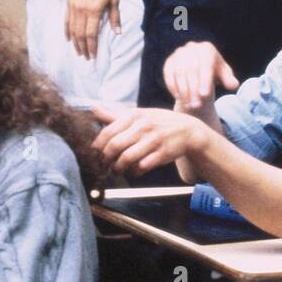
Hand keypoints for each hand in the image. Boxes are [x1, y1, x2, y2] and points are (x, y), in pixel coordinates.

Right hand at [65, 0, 117, 60]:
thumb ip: (115, 16)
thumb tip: (117, 32)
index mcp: (93, 10)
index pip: (91, 34)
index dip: (92, 47)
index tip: (93, 56)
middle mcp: (81, 11)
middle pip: (80, 34)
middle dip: (83, 48)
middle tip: (86, 58)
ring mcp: (73, 7)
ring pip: (72, 29)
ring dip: (75, 42)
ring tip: (78, 52)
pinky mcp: (68, 3)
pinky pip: (66, 20)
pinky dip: (67, 31)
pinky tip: (68, 39)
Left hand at [91, 106, 207, 175]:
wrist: (188, 130)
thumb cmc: (159, 122)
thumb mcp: (139, 114)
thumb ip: (115, 115)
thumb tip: (93, 109)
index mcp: (134, 115)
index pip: (107, 132)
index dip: (97, 147)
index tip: (95, 155)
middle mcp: (143, 126)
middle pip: (114, 146)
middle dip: (105, 160)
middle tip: (103, 166)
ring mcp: (154, 140)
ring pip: (126, 158)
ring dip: (118, 168)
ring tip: (116, 170)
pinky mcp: (162, 153)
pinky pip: (141, 167)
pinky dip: (134, 172)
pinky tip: (133, 170)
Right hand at [163, 41, 238, 110]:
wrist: (199, 69)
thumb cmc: (215, 73)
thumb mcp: (224, 76)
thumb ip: (229, 80)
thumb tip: (233, 85)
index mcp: (207, 49)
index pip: (205, 65)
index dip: (204, 80)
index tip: (204, 96)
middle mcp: (192, 47)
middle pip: (191, 69)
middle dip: (193, 89)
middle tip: (196, 105)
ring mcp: (178, 53)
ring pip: (179, 73)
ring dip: (183, 90)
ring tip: (188, 105)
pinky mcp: (169, 61)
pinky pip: (168, 74)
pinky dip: (172, 86)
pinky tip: (178, 98)